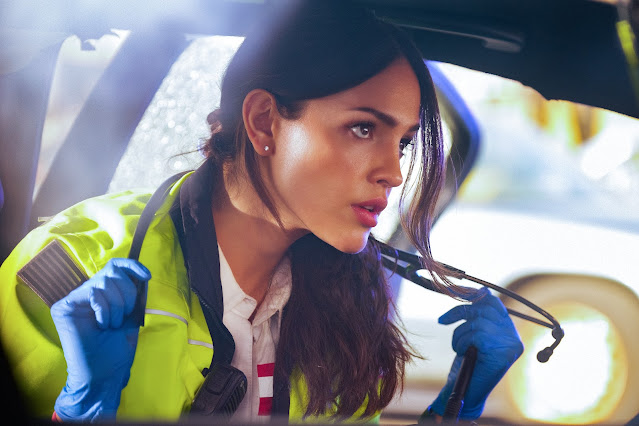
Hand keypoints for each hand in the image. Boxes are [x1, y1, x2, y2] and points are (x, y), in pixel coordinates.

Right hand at [50, 258, 150, 421]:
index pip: (115, 266)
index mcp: (103, 294)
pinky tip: (101, 326)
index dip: (132, 266)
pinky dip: (104, 310)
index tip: (147, 276)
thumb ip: (134, 294)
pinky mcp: (63, 307)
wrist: (104, 373)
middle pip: (112, 272)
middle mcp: (87, 293)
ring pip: (103, 282)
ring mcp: (74, 300)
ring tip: (112, 325)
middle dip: (127, 293)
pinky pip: (91, 293)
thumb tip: (142, 274)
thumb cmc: (117, 349)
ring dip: (116, 306)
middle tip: (125, 315)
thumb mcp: (132, 316)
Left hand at [430, 287, 522, 419]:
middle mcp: (514, 337)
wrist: (465, 392)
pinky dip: (463, 342)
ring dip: (459, 333)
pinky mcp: (504, 354)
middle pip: (485, 307)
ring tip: (458, 347)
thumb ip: (478, 314)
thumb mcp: (472, 333)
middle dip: (459, 312)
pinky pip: (477, 335)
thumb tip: (482, 288)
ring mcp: (511, 346)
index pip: (493, 302)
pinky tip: (464, 353)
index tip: (453, 292)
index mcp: (508, 330)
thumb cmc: (467, 363)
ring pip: (478, 322)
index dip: (472, 294)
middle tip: (443, 320)